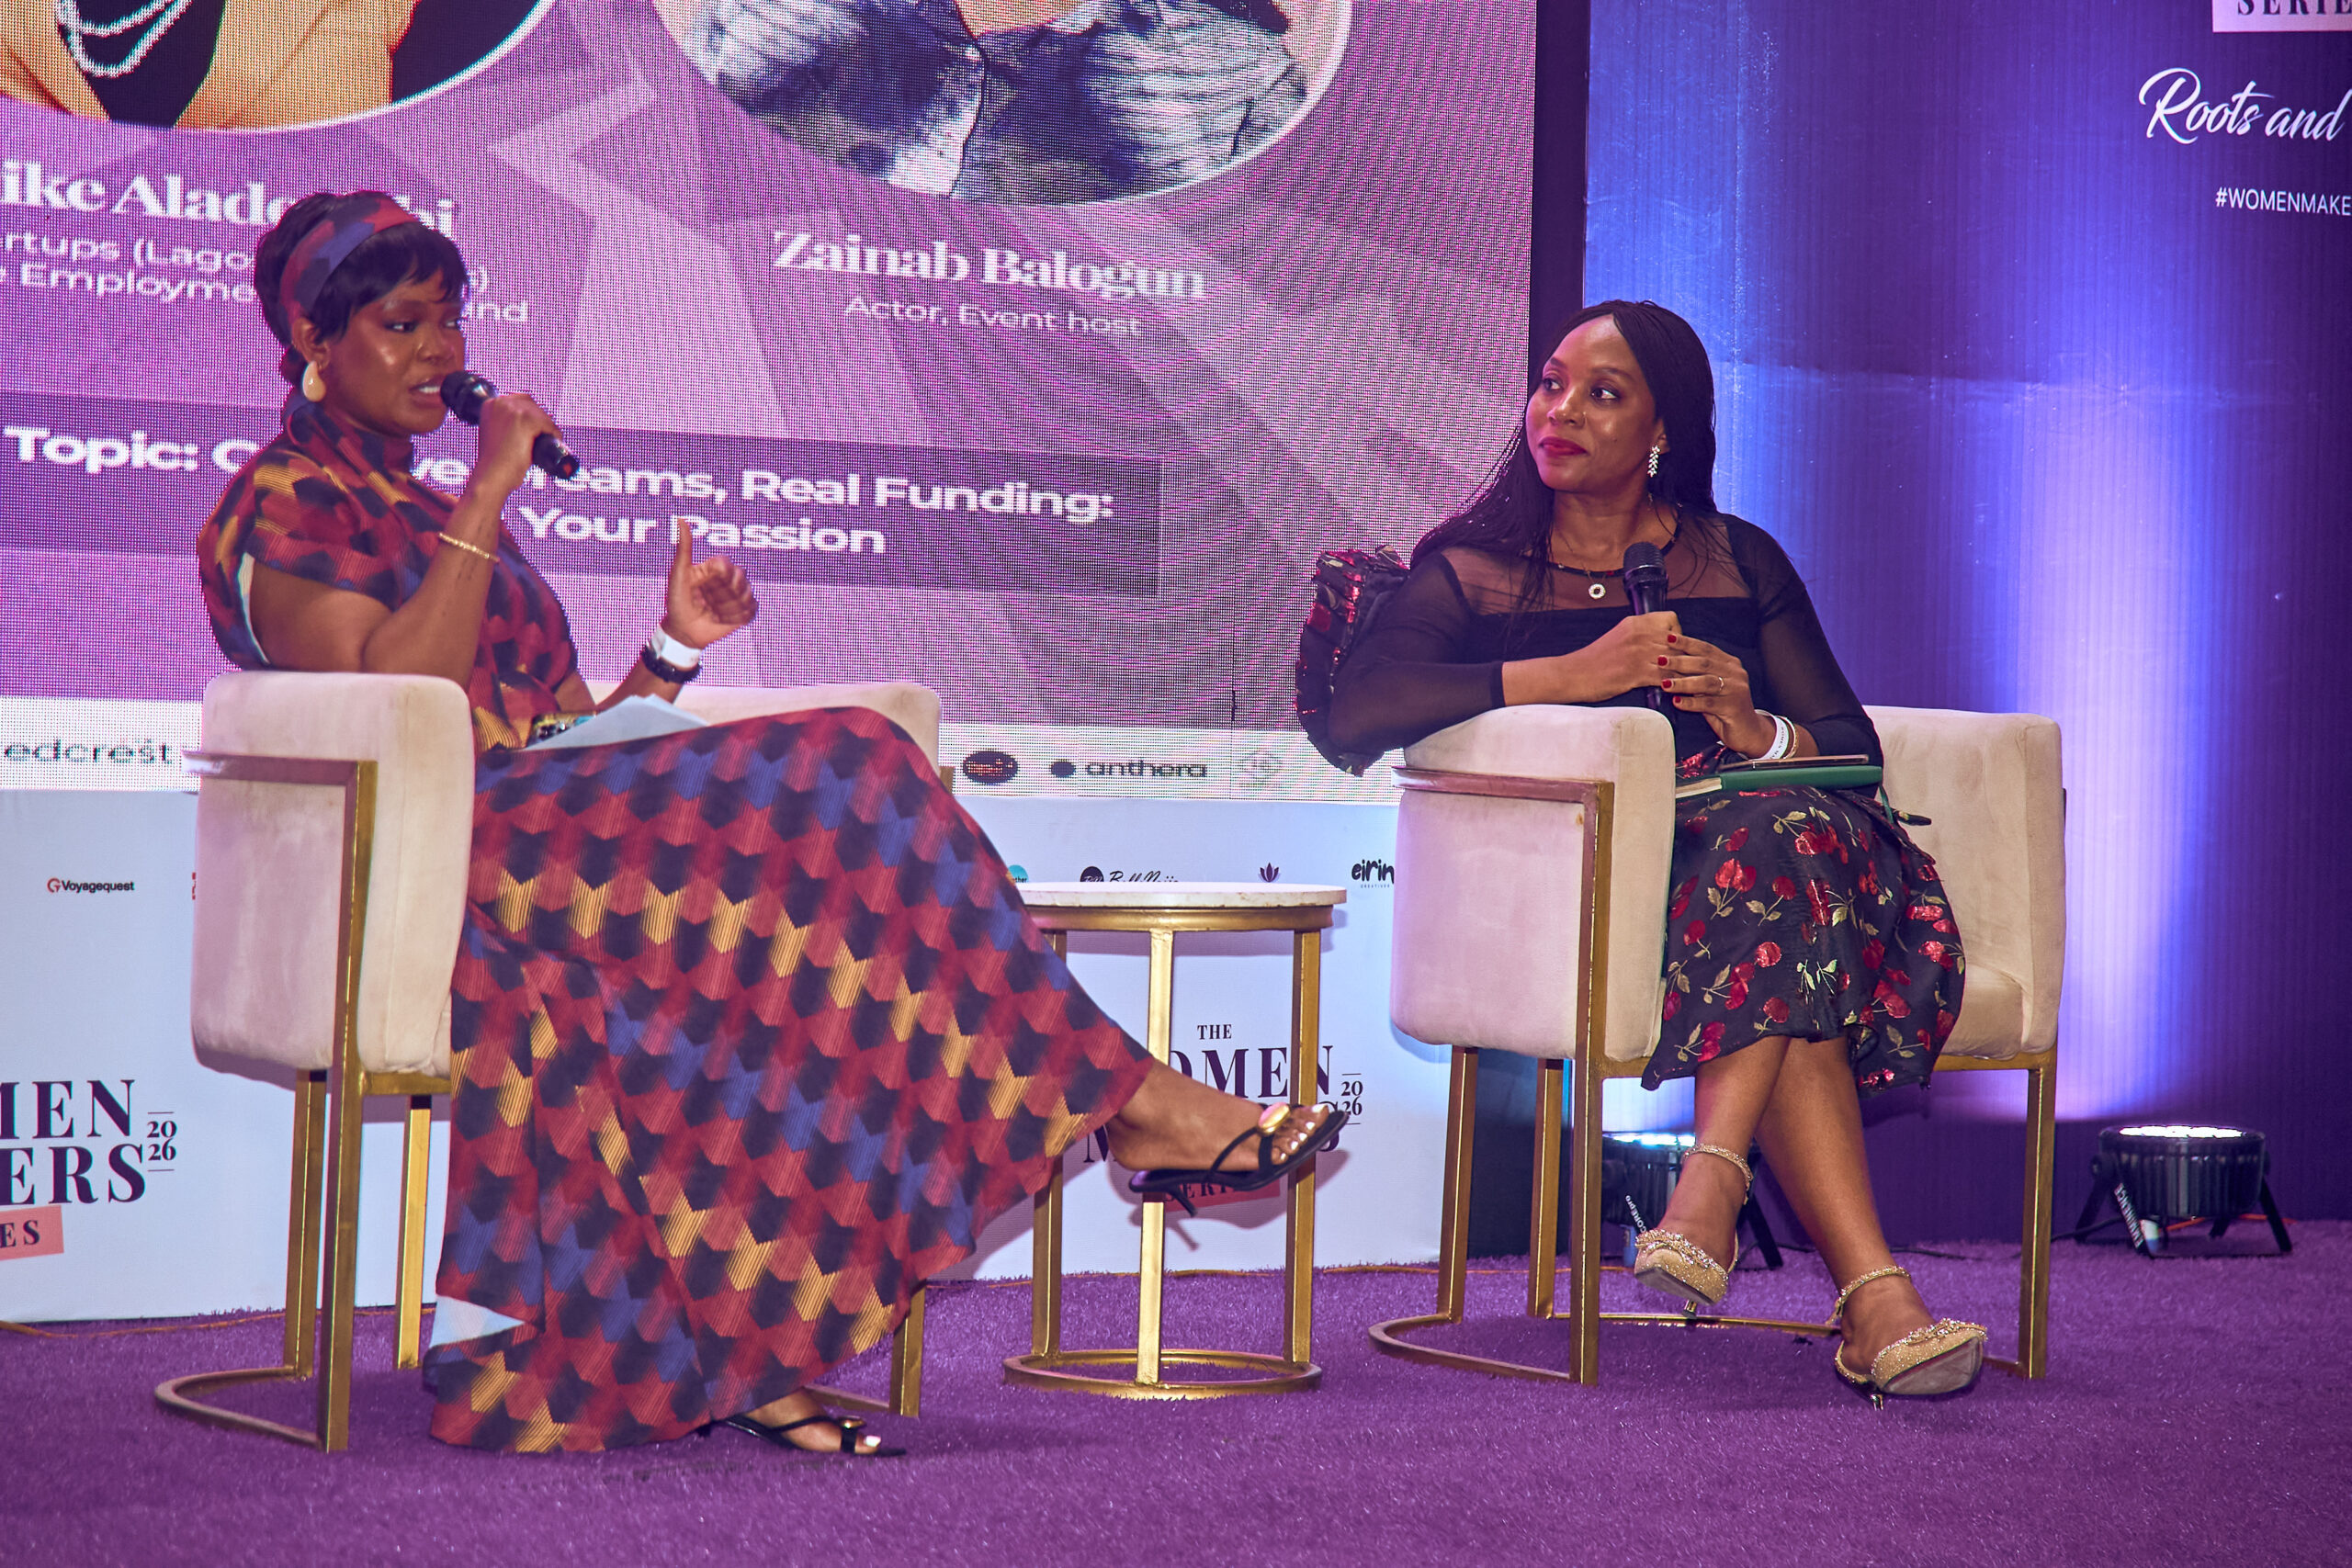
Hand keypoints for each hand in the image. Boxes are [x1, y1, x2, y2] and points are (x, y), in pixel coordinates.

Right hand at [464, 391, 561, 502]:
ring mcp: (513, 409)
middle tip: (541, 439)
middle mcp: (500, 402)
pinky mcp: (526, 420)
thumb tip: (528, 425)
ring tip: (542, 446)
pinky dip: (553, 435)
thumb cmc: (494, 462)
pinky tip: (546, 447)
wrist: (491, 476)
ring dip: (547, 430)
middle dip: (540, 422)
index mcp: (491, 404)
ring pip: (542, 416)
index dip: (531, 415)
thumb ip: (507, 424)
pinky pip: (549, 425)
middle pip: (533, 406)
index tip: (536, 429)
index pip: (520, 401)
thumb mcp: (496, 434)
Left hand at [661, 523, 757, 648]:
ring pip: (747, 595)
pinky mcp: (746, 610)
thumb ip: (683, 548)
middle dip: (721, 594)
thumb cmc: (677, 602)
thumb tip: (680, 519)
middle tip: (706, 601)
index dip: (718, 578)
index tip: (702, 587)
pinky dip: (736, 617)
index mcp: (715, 566)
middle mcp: (730, 577)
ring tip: (712, 611)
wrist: (684, 632)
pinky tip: (722, 619)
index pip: (727, 565)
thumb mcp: (678, 575)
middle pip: (740, 579)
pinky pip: (752, 609)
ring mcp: (740, 593)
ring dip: (727, 607)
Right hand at [1539, 609, 1680, 702]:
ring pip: (1675, 661)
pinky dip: (1673, 685)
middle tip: (1685, 668)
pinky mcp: (1636, 673)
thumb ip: (1639, 635)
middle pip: (1677, 642)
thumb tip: (1659, 643)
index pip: (1671, 620)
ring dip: (1683, 673)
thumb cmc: (1594, 660)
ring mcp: (1638, 653)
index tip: (1674, 646)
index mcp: (1634, 623)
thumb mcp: (1618, 636)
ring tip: (1685, 681)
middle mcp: (1639, 635)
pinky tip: (1672, 690)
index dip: (1679, 633)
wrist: (1573, 674)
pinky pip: (1666, 678)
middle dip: (1684, 657)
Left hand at [1662, 634, 1772, 752]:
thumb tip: (1669, 662)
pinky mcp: (1734, 708)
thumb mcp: (1709, 687)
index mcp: (1730, 664)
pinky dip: (1691, 702)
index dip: (1687, 643)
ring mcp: (1736, 690)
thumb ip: (1696, 675)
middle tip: (1660, 660)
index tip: (1669, 638)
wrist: (1747, 731)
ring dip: (1683, 682)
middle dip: (1680, 661)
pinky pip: (1708, 704)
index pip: (1706, 649)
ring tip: (1665, 683)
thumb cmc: (1723, 707)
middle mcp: (1735, 674)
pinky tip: (1677, 701)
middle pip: (1705, 663)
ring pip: (1706, 682)